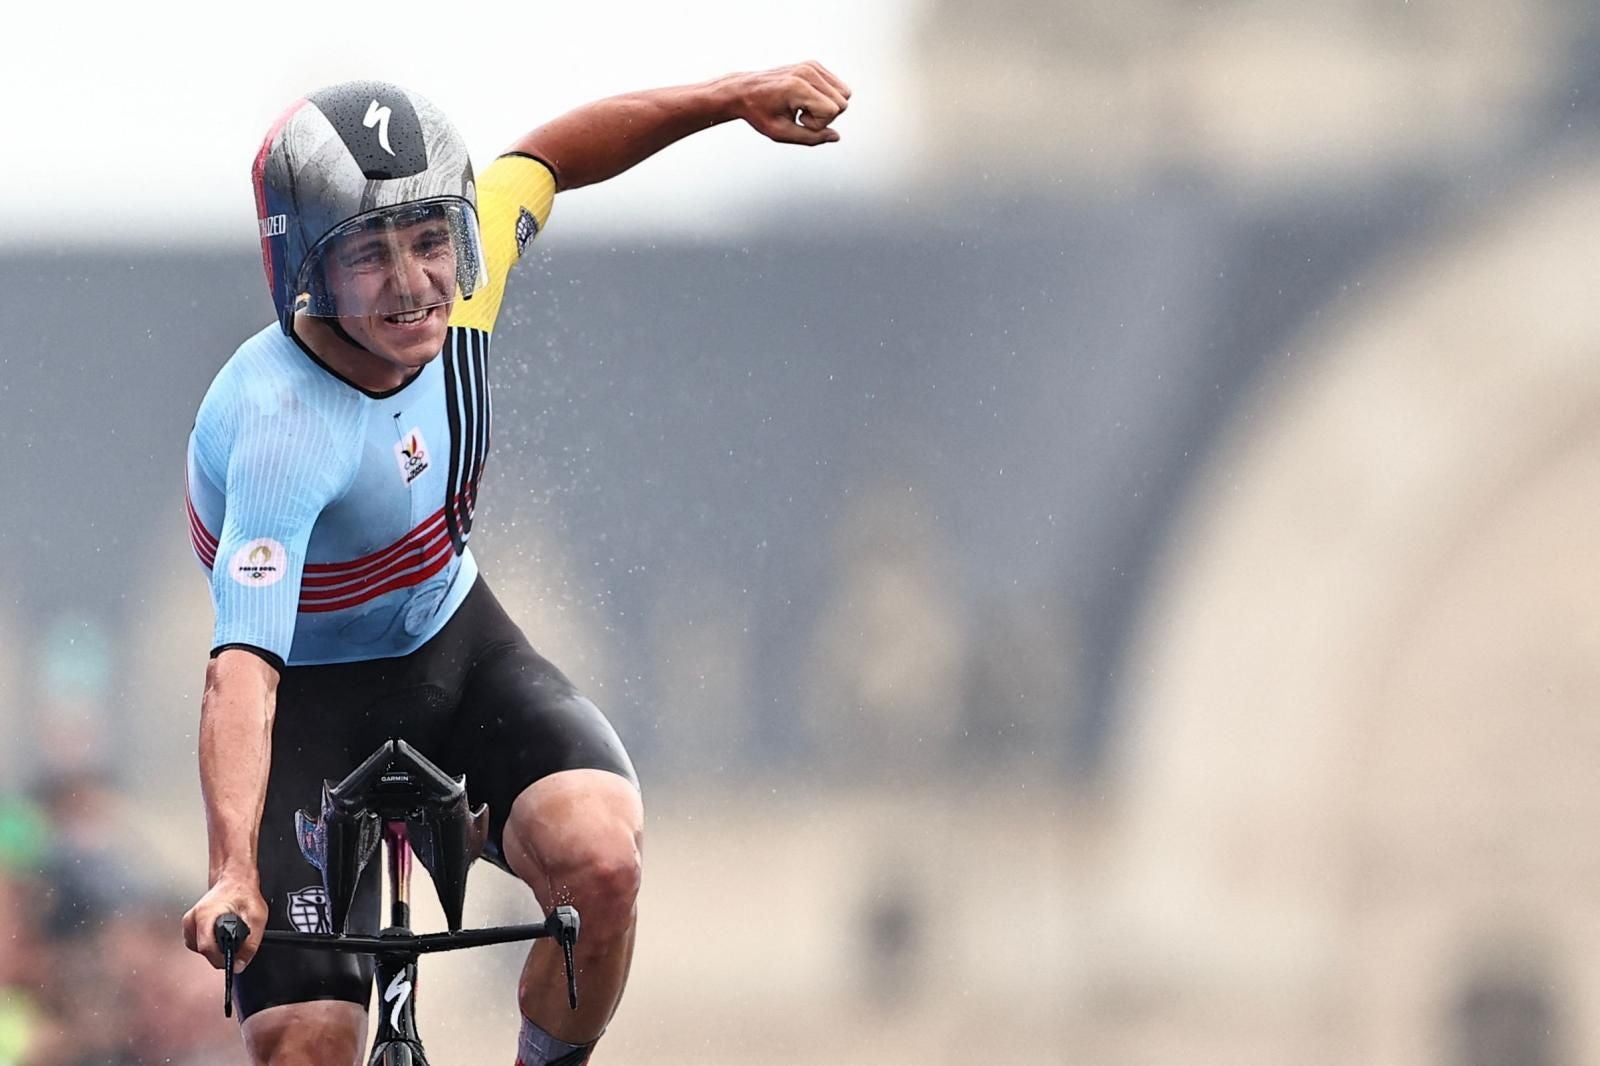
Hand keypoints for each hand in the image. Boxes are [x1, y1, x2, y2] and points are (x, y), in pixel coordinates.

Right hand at [183, 874, 268, 971]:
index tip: (233, 961)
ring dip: (214, 949)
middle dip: (220, 953)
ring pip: (198, 949)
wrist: (235, 880)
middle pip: (203, 951)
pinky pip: (196, 943)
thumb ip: (250, 944)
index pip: (207, 948)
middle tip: (235, 945)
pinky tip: (218, 935)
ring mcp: (189, 922)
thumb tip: (240, 964)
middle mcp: (193, 919)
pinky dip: (208, 943)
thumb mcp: (257, 918)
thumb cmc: (244, 893)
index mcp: (206, 915)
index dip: (221, 959)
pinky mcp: (189, 924)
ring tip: (227, 936)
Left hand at [729, 61, 850, 145]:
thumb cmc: (758, 112)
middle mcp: (807, 72)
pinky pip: (837, 86)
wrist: (744, 91)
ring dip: (828, 106)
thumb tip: (835, 136)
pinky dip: (826, 97)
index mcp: (798, 86)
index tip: (799, 120)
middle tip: (801, 114)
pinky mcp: (813, 65)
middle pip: (843, 102)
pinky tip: (805, 99)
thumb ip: (811, 138)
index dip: (819, 124)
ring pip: (844, 93)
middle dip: (826, 116)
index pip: (833, 110)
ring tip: (803, 106)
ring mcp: (811, 66)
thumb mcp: (781, 133)